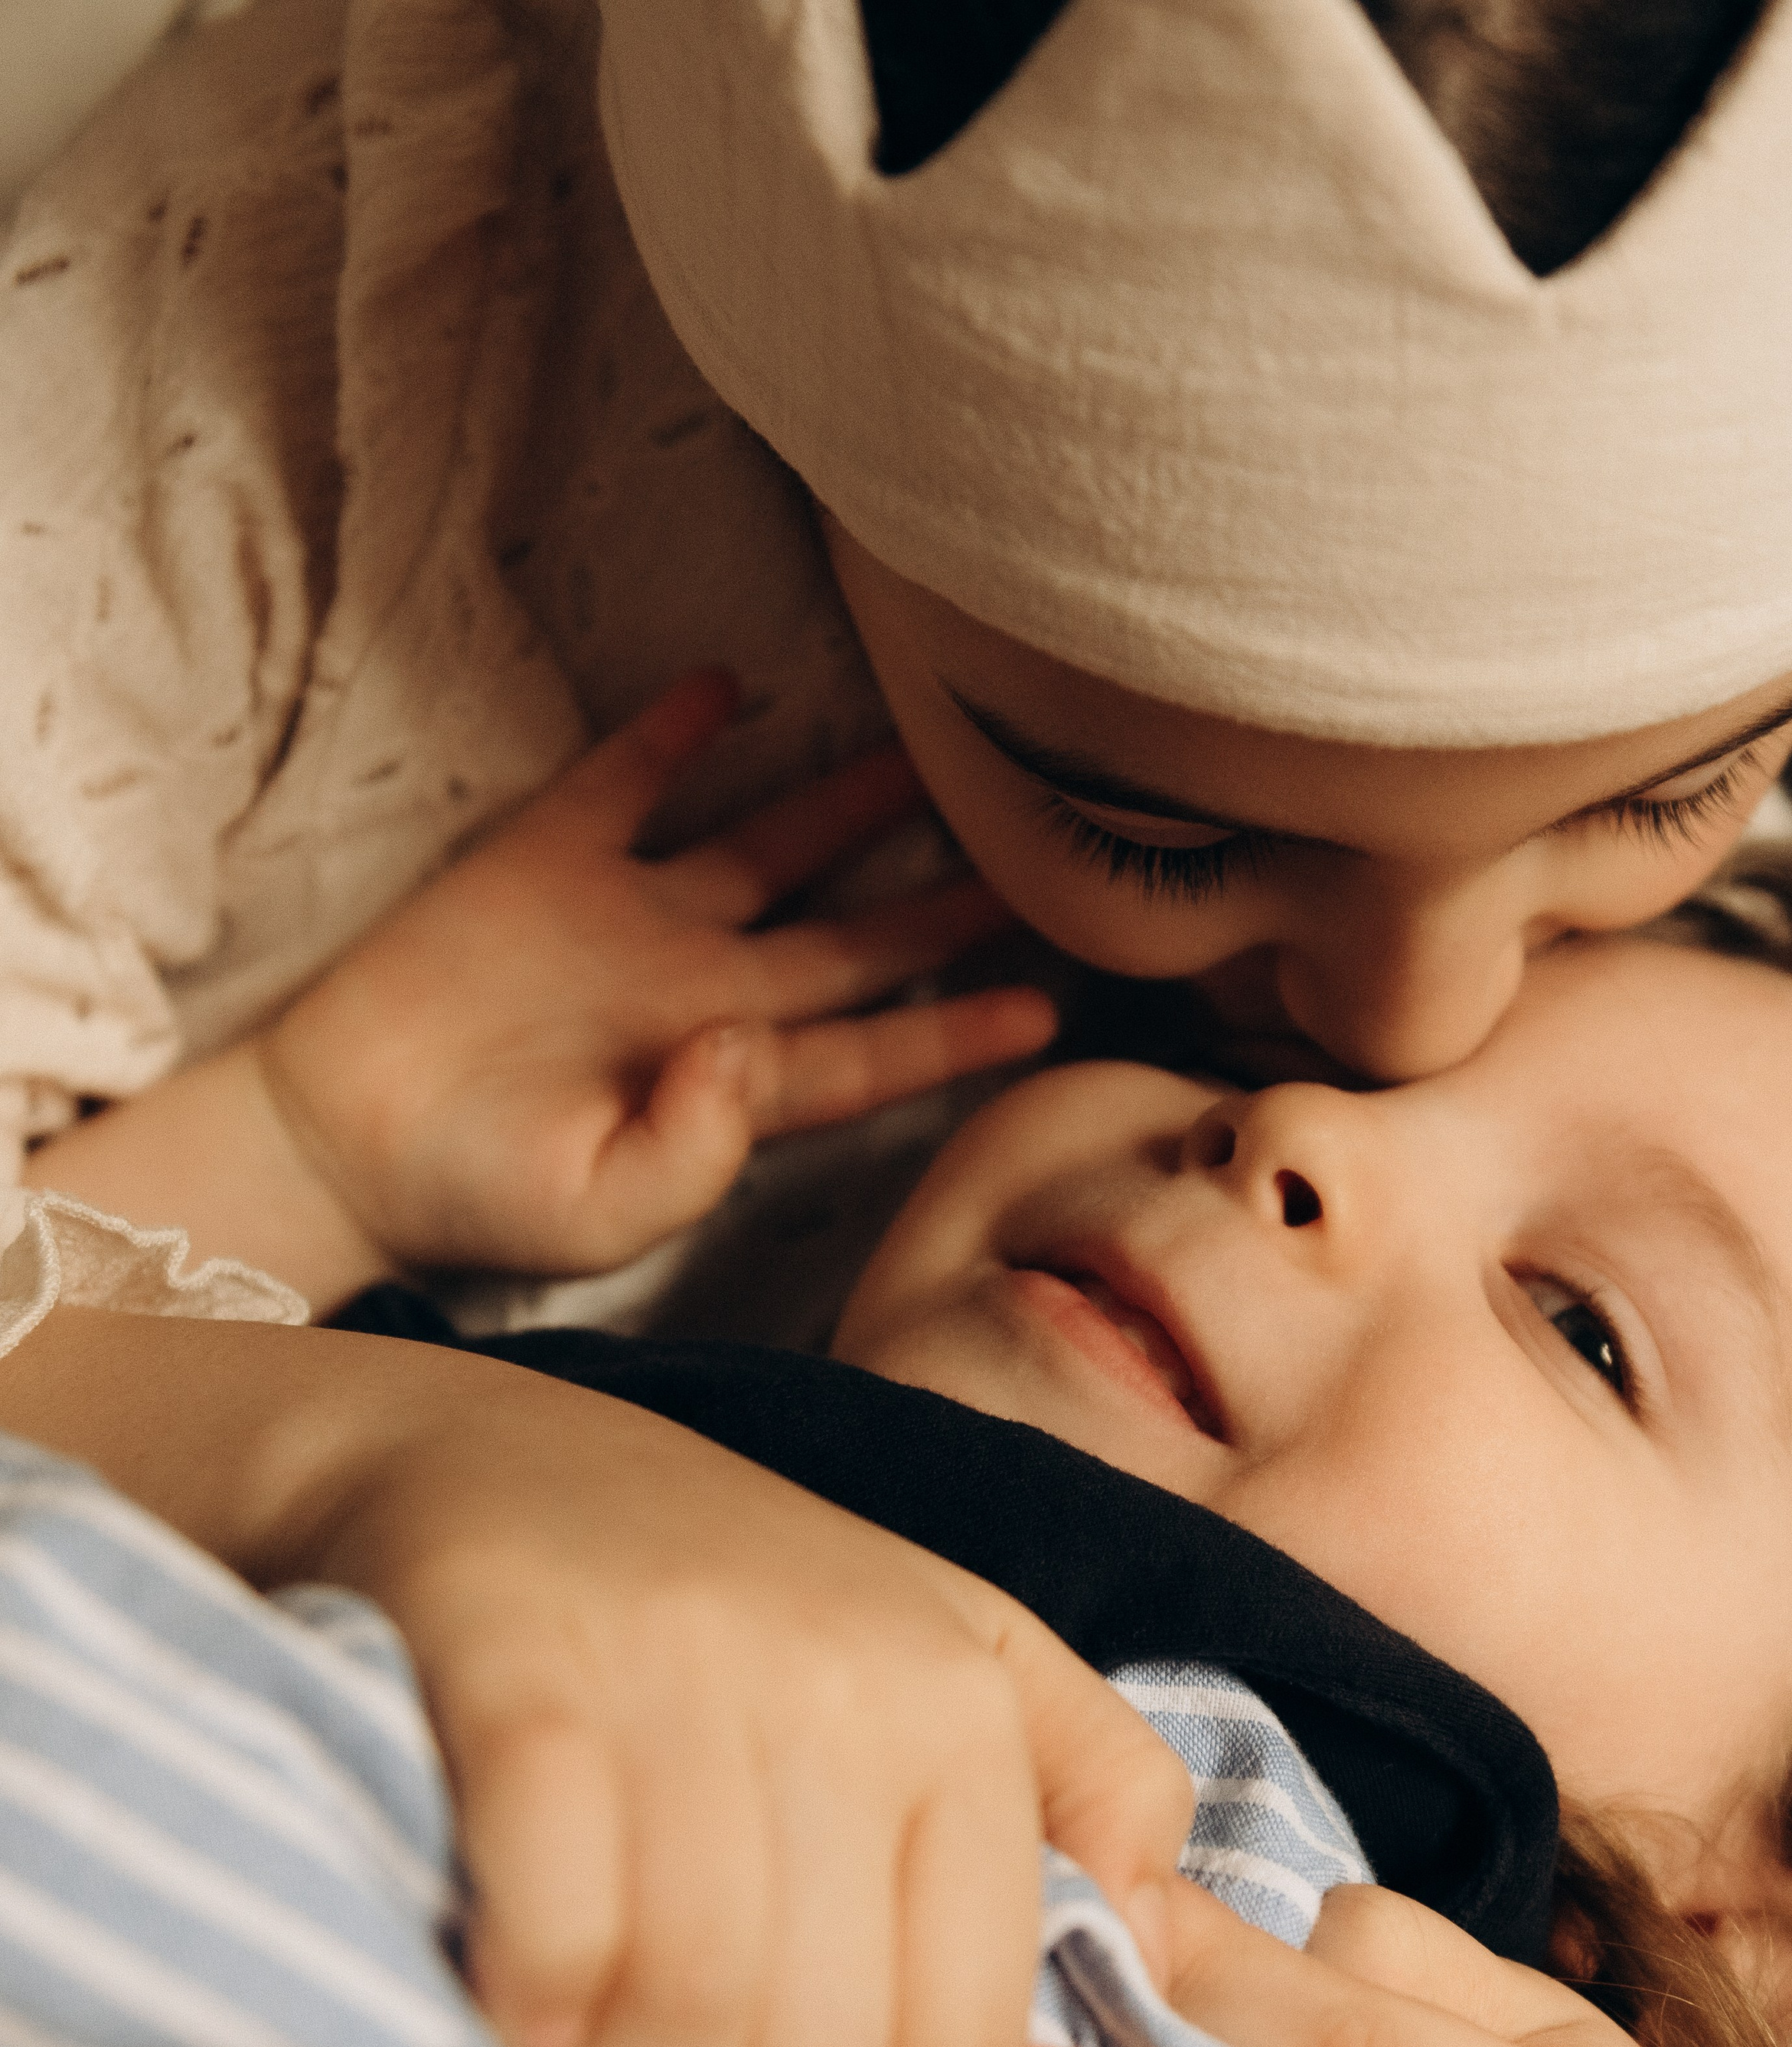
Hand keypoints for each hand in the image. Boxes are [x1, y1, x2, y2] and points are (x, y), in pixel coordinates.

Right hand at [256, 671, 1054, 1285]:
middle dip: (943, 908)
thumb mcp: (597, 1210)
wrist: (339, 1141)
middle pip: (852, 942)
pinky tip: (732, 686)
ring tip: (928, 752)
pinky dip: (679, 732)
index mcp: (728, 1085)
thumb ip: (692, 1149)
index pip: (869, 1055)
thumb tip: (748, 1045)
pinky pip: (631, 782)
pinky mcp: (549, 861)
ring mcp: (632, 919)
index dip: (954, 1031)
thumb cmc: (478, 1196)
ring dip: (846, 803)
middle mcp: (702, 991)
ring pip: (770, 847)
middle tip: (1041, 863)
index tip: (1047, 1006)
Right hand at [282, 1337, 1194, 2046]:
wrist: (481, 1452)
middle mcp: (843, 1688)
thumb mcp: (942, 1641)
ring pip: (695, 2010)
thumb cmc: (724, 1589)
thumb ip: (1077, 1768)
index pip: (969, 2046)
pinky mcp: (521, 1659)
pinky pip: (555, 1897)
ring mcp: (682, 1670)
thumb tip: (1167, 1935)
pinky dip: (541, 2012)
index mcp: (965, 1709)